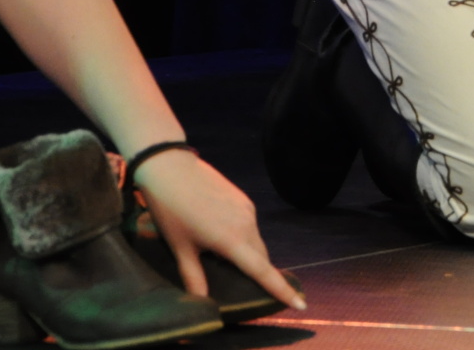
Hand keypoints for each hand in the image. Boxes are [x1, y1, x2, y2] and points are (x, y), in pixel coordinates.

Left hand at [135, 149, 304, 309]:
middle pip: (261, 258)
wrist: (171, 168)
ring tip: (227, 262)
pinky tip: (224, 239)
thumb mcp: (180, 248)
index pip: (262, 270)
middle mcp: (247, 224)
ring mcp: (248, 209)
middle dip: (259, 274)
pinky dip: (244, 239)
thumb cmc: (171, 211)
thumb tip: (201, 300)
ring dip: (249, 256)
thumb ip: (194, 276)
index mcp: (232, 240)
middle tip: (251, 290)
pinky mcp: (244, 199)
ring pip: (256, 241)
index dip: (281, 289)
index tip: (301, 304)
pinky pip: (251, 226)